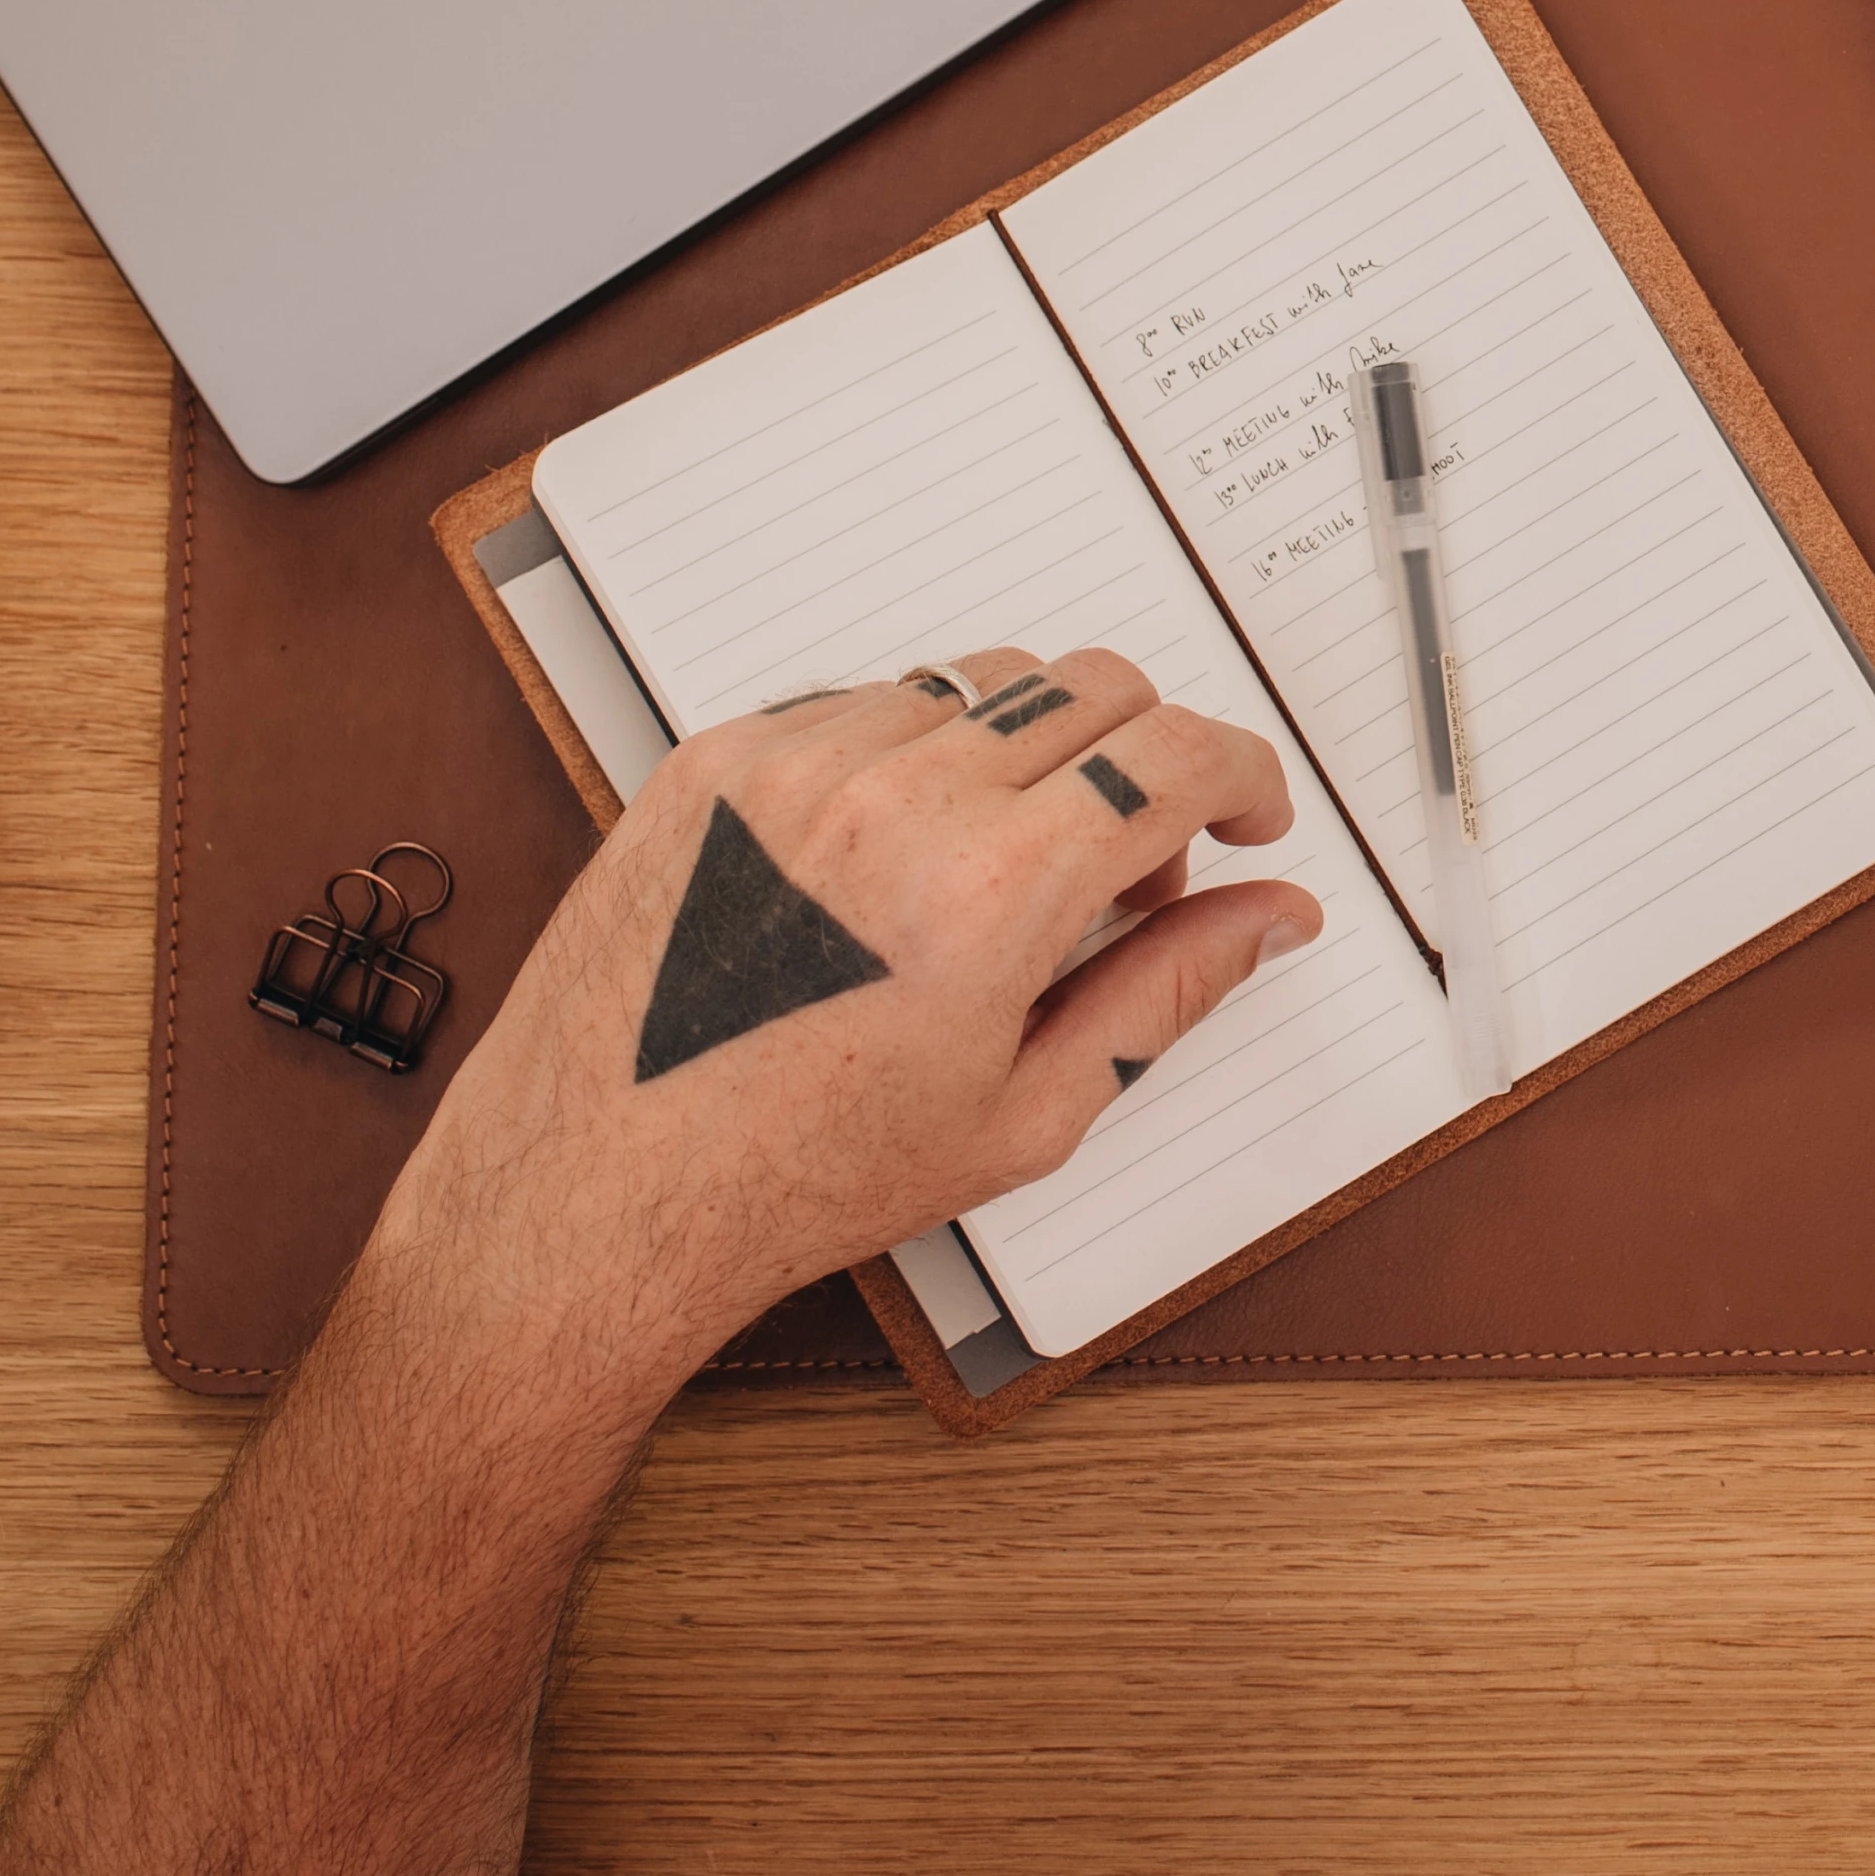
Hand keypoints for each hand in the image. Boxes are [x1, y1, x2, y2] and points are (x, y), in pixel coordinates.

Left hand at [364, 644, 1323, 1393]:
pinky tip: (890, 862)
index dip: (1244, 774)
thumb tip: (1273, 914)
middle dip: (1148, 762)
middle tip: (1125, 875)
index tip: (1247, 816)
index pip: (1176, 752)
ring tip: (995, 874)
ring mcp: (795, 765)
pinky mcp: (716, 758)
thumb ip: (1170, 990)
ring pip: (980, 683)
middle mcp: (896, 799)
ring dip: (1027, 755)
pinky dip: (913, 758)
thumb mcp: (1027, 1113)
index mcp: (993, 892)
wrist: (601, 1192)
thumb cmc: (803, 1178)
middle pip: (1094, 687)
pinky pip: (864, 701)